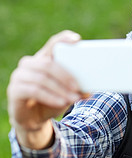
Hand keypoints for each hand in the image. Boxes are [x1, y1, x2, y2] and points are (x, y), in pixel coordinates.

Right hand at [7, 30, 82, 148]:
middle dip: (66, 76)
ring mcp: (20, 76)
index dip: (64, 39)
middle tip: (78, 88)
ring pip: (42, 79)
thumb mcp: (67, 93)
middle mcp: (29, 63)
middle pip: (48, 64)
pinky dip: (51, 97)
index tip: (77, 40)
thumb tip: (90, 91)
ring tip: (73, 98)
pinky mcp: (15, 90)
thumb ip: (77, 89)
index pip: (53, 43)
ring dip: (60, 90)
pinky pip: (34, 91)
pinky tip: (61, 103)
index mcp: (44, 58)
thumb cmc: (53, 100)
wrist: (34, 118)